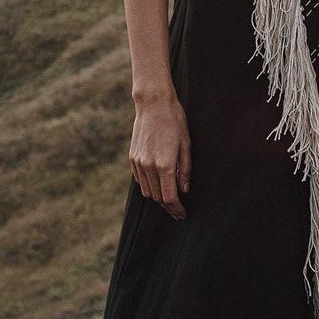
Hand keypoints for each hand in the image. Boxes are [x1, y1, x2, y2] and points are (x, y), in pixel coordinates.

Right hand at [129, 90, 190, 219]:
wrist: (153, 104)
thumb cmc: (174, 121)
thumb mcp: (186, 145)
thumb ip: (185, 170)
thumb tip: (184, 189)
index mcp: (164, 164)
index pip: (169, 197)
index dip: (176, 209)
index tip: (182, 214)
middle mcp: (148, 166)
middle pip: (157, 197)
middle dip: (168, 207)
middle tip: (178, 211)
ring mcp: (138, 162)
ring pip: (146, 191)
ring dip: (157, 198)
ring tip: (169, 199)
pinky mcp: (132, 157)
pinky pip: (139, 180)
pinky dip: (148, 186)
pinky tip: (158, 184)